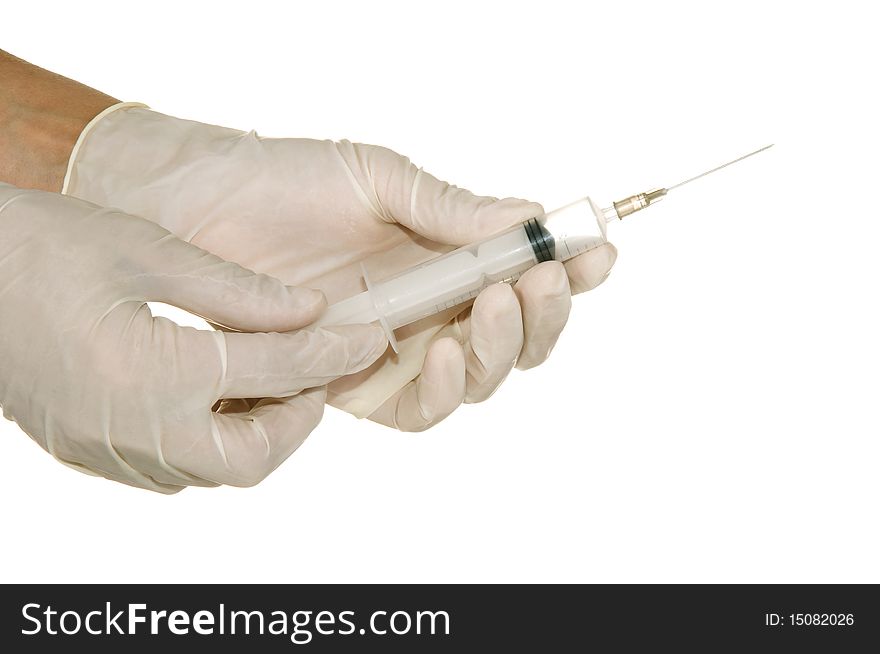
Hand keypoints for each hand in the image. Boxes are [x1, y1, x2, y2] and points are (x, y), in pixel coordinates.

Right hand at [0, 183, 387, 491]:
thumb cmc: (38, 248)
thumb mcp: (148, 250)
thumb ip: (239, 291)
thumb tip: (310, 312)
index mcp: (151, 373)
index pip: (275, 372)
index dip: (331, 352)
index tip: (366, 337)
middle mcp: (132, 430)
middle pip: (252, 459)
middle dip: (297, 419)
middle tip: (311, 371)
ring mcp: (106, 451)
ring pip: (214, 470)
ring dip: (256, 431)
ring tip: (269, 375)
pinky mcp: (88, 451)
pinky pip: (173, 465)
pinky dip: (211, 436)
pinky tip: (215, 391)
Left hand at [65, 107, 616, 429]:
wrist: (200, 210)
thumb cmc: (287, 183)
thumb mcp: (379, 180)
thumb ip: (451, 210)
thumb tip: (531, 216)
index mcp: (447, 255)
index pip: (526, 273)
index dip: (571, 271)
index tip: (596, 254)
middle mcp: (433, 308)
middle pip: (515, 338)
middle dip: (541, 317)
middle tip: (534, 282)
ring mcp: (398, 350)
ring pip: (478, 380)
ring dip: (498, 353)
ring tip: (487, 308)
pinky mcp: (357, 384)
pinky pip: (419, 409)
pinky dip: (443, 390)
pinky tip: (439, 350)